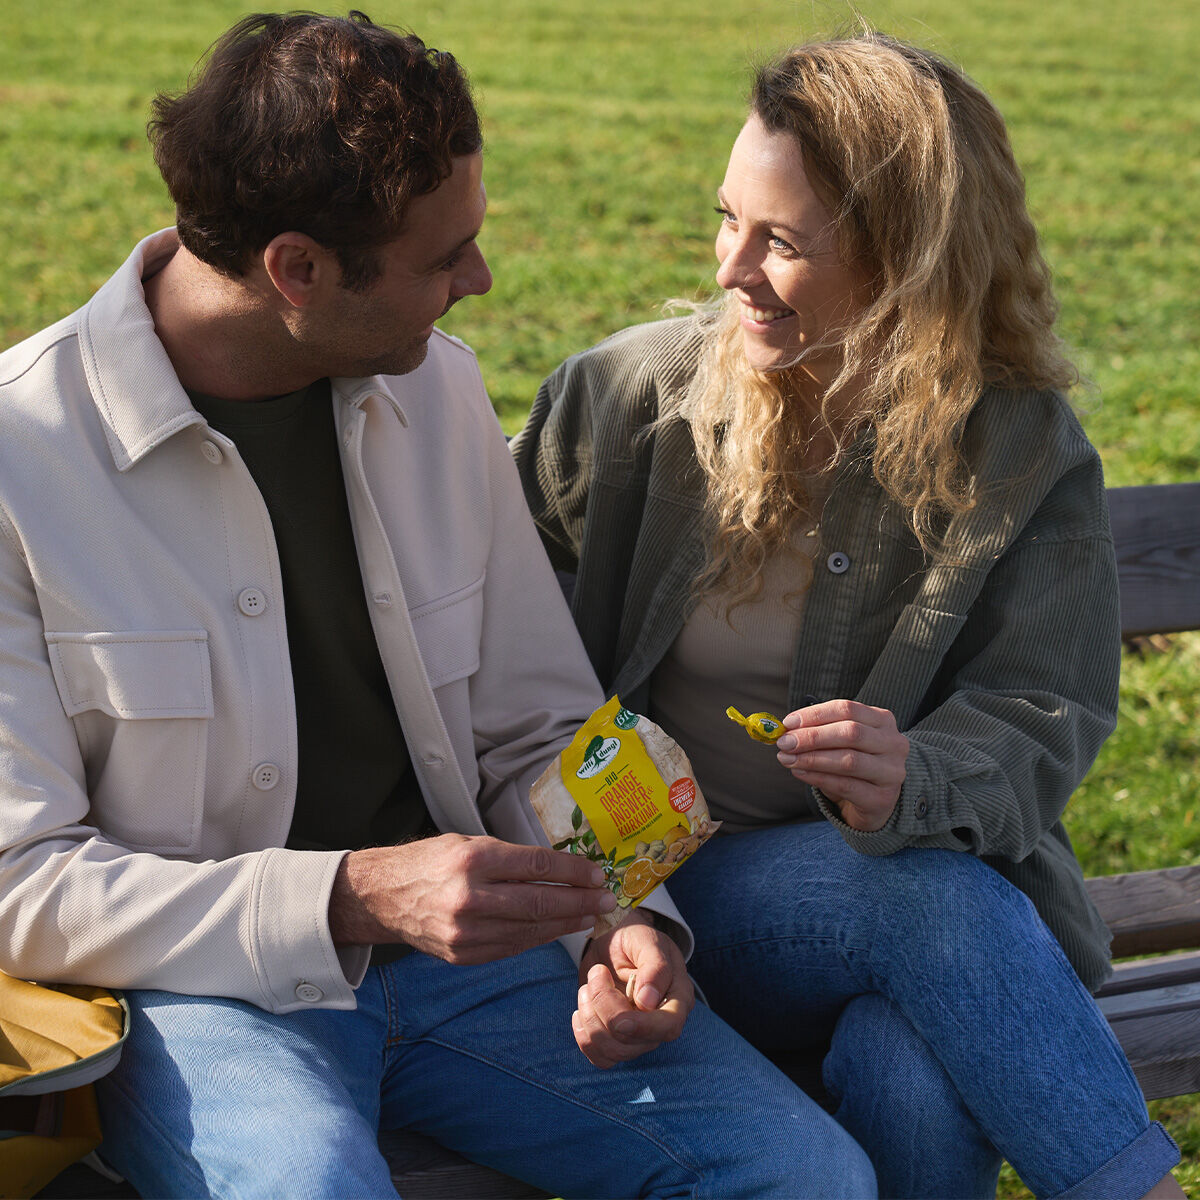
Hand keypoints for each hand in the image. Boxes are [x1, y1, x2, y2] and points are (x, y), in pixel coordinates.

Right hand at [328, 834, 616, 963]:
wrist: (383, 896)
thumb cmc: (431, 862)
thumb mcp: (469, 843)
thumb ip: (511, 858)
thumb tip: (560, 869)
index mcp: (473, 861)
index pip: (537, 866)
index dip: (573, 872)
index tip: (597, 874)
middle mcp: (470, 898)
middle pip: (540, 903)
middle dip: (579, 902)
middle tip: (606, 899)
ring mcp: (466, 932)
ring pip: (530, 930)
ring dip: (566, 924)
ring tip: (590, 916)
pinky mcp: (463, 955)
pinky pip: (512, 947)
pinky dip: (539, 938)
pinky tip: (558, 930)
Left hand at [572, 914, 692, 1067]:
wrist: (614, 939)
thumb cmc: (635, 938)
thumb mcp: (647, 941)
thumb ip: (655, 967)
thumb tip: (649, 1001)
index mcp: (677, 999)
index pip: (668, 1027)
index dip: (642, 1027)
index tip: (619, 1014)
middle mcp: (660, 1023)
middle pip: (634, 1043)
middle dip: (605, 1010)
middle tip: (596, 974)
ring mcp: (638, 1036)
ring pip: (613, 1051)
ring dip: (590, 1018)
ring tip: (588, 986)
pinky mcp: (616, 1040)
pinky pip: (600, 1057)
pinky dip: (583, 1036)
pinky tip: (580, 1009)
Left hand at [776, 699, 908, 830]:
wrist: (875, 801)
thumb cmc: (854, 764)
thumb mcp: (841, 742)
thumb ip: (819, 731)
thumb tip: (787, 730)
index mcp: (883, 720)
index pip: (847, 709)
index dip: (815, 714)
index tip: (788, 722)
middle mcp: (893, 743)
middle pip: (850, 733)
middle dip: (812, 737)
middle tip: (784, 742)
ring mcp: (891, 772)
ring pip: (848, 761)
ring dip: (811, 758)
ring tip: (787, 758)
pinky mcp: (882, 798)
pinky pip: (845, 786)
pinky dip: (817, 778)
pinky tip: (799, 772)